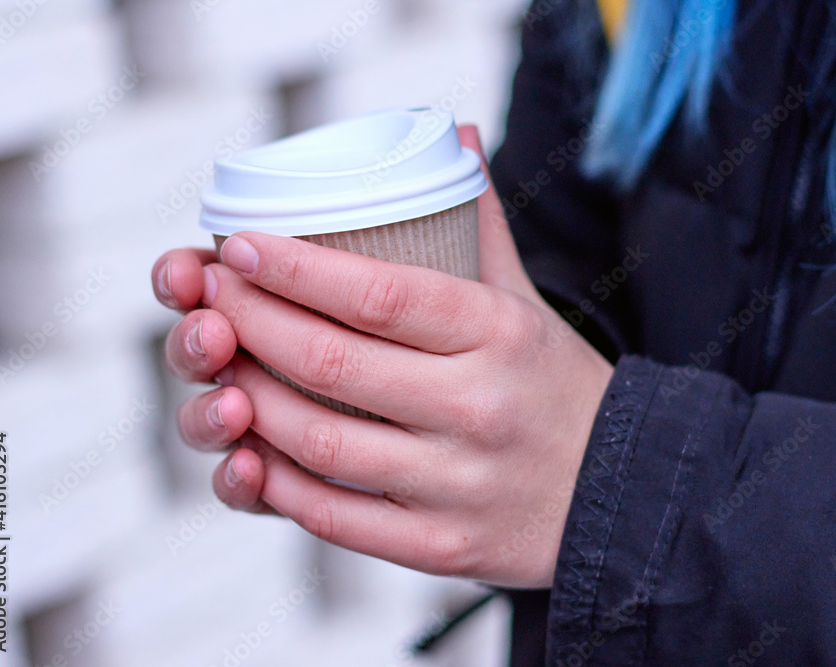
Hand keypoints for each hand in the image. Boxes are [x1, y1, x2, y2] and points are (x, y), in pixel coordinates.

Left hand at [152, 127, 613, 587]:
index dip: (295, 268)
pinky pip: (333, 516)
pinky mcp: (440, 545)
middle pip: (331, 363)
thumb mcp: (525, 300)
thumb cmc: (556, 387)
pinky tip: (251, 449)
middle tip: (213, 296)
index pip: (380, 294)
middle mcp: (477, 406)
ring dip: (250, 400)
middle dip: (250, 323)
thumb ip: (480, 222)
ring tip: (222, 366)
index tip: (240, 246)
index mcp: (499, 334)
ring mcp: (457, 483)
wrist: (622, 493)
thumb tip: (453, 135)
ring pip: (318, 442)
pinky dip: (276, 482)